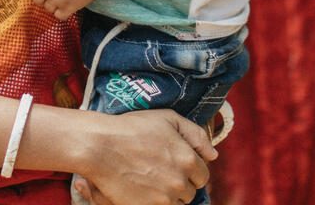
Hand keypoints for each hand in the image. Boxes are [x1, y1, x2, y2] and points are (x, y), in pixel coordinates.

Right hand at [76, 110, 216, 204]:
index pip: (203, 175)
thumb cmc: (133, 128)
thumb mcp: (168, 119)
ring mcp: (163, 198)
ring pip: (176, 202)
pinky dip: (154, 200)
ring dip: (168, 193)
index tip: (176, 163)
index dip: (190, 169)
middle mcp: (179, 182)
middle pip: (190, 192)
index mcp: (188, 160)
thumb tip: (213, 154)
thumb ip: (196, 135)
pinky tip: (142, 187)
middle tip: (161, 169)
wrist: (100, 146)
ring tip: (151, 178)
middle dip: (180, 182)